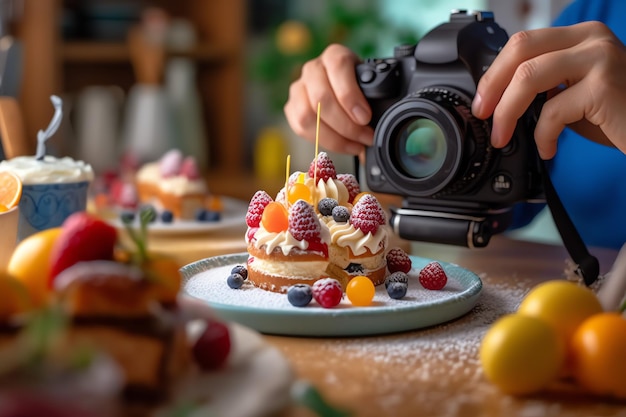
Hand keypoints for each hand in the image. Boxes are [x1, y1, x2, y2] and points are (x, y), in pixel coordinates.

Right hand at [284, 44, 373, 154]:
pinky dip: (322, 141)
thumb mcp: (371, 86)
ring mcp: (299, 88)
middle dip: (346, 124)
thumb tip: (376, 125)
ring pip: (307, 115)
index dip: (351, 96)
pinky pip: (300, 127)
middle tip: (365, 137)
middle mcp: (313, 68)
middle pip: (321, 97)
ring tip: (354, 145)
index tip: (365, 117)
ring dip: (334, 137)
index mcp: (334, 55)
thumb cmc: (361, 89)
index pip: (338, 68)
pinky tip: (341, 145)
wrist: (345, 92)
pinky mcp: (291, 107)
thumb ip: (375, 97)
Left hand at [472, 21, 625, 158]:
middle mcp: (591, 39)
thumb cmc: (616, 116)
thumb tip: (496, 98)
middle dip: (492, 86)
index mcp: (580, 37)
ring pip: (528, 77)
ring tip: (504, 136)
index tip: (482, 100)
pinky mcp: (604, 87)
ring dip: (506, 112)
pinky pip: (552, 111)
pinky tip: (547, 148)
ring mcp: (600, 58)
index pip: (523, 42)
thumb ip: (543, 86)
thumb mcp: (574, 92)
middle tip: (482, 115)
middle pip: (520, 49)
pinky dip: (542, 136)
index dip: (494, 72)